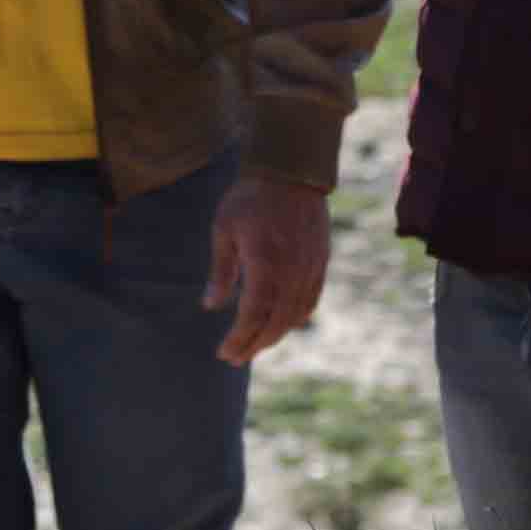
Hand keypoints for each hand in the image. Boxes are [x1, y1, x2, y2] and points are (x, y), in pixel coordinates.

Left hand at [203, 174, 332, 363]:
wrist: (291, 171)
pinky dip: (296, 318)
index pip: (252, 315)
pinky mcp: (320, 262)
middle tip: (236, 358)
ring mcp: (309, 268)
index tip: (224, 353)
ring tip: (255, 345)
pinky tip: (282, 324)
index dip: (239, 338)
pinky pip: (311, 300)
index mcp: (265, 264)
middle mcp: (291, 272)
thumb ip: (221, 271)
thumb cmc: (250, 198)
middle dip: (254, 344)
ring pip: (295, 316)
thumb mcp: (224, 230)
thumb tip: (210, 306)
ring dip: (274, 336)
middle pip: (275, 323)